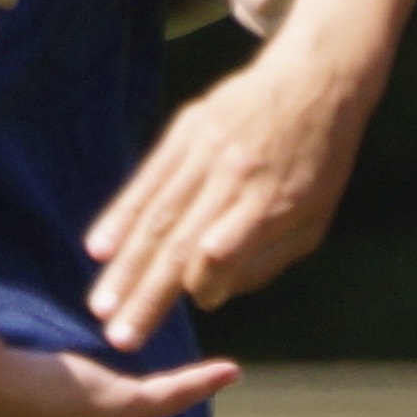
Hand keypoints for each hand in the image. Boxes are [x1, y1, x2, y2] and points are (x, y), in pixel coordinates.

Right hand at [82, 52, 368, 347]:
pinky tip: (97, 247)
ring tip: (102, 305)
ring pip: (156, 216)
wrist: (317, 78)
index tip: (186, 308)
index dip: (198, 287)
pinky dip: (120, 216)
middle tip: (120, 338)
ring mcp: (206, 152)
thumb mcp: (314, 219)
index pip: (220, 255)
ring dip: (125, 266)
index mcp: (270, 203)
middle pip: (180, 245)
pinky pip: (147, 180)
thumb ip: (265, 261)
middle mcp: (233, 178)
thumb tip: (210, 297)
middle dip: (147, 297)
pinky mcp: (186, 132)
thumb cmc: (320, 160)